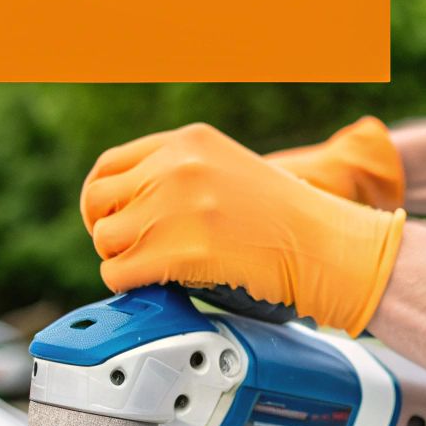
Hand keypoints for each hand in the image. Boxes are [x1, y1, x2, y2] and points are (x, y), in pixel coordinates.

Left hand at [81, 124, 405, 335]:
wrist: (327, 246)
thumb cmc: (290, 219)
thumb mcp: (230, 170)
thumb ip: (181, 175)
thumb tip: (133, 206)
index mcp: (188, 141)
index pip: (108, 167)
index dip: (102, 200)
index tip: (112, 220)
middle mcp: (177, 167)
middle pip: (97, 202)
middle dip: (108, 231)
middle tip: (130, 251)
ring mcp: (177, 207)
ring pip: (105, 239)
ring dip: (122, 260)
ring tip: (153, 269)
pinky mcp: (181, 251)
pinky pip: (119, 272)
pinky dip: (131, 285)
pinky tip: (158, 284)